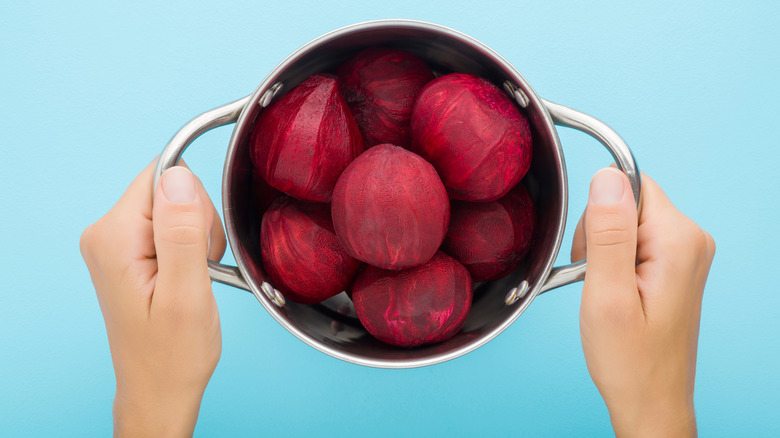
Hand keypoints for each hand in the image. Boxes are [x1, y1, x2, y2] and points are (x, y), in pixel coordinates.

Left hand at [80, 160, 226, 436]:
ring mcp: (115, 241)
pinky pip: (172, 223)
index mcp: (114, 237)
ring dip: (197, 238)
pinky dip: (190, 247)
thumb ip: (182, 233)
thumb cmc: (173, 353)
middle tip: (197, 271)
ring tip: (193, 279)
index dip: (195, 206)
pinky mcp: (129, 249)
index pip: (164, 176)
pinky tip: (188, 277)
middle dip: (198, 224)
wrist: (159, 386)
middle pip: (171, 188)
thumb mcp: (186, 294)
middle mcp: (106, 232)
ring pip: (176, 205)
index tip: (198, 247)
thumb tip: (179, 177)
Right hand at [571, 168, 714, 436]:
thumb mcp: (607, 295)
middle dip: (599, 234)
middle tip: (598, 281)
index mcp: (678, 240)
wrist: (651, 399)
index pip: (628, 185)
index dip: (598, 216)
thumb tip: (606, 177)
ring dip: (604, 249)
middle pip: (626, 201)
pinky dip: (614, 260)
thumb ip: (607, 232)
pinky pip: (634, 239)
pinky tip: (615, 290)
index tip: (594, 256)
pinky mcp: (675, 264)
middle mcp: (690, 239)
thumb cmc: (630, 359)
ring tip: (606, 290)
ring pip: (626, 220)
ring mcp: (685, 252)